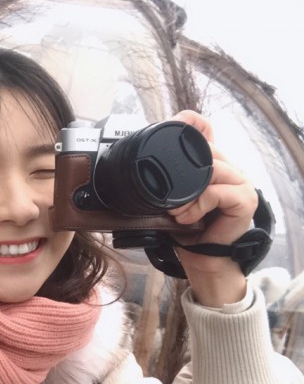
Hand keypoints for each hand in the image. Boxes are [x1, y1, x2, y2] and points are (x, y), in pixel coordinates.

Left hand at [166, 110, 257, 306]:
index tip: (174, 125)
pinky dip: (197, 205)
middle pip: (207, 151)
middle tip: (167, 199)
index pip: (206, 131)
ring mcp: (241, 183)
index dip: (192, 124)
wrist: (201, 259)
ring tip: (175, 213)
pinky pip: (217, 192)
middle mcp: (230, 168)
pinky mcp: (245, 200)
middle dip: (182, 172)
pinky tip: (186, 218)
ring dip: (187, 194)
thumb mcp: (172, 200)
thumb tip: (138, 167)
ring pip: (211, 171)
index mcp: (213, 164)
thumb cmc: (186, 231)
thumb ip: (167, 182)